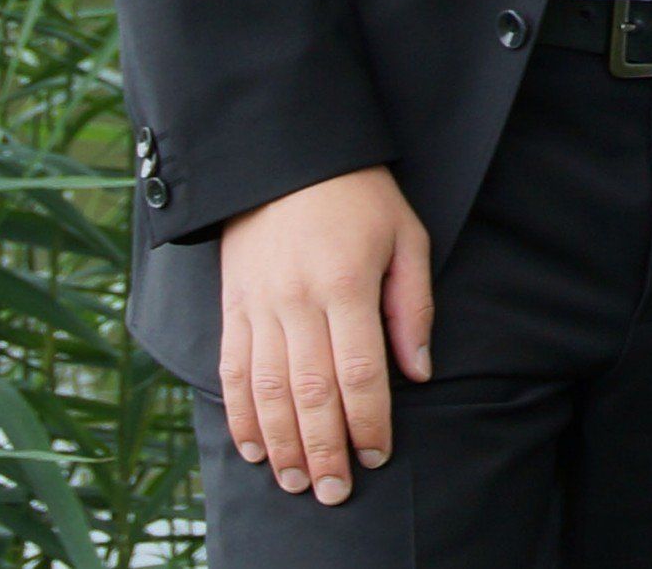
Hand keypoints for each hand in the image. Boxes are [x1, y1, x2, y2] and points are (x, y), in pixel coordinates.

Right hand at [216, 166, 433, 502]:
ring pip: (267, 393)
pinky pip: (232, 373)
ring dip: (282, 446)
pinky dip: (241, 417)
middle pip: (310, 394)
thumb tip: (419, 373)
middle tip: (338, 492)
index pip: (359, 372)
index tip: (379, 454)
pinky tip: (253, 449)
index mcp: (347, 284)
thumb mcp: (406, 236)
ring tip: (298, 482)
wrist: (285, 159)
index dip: (370, 420)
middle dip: (325, 449)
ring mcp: (258, 308)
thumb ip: (412, 306)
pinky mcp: (231, 309)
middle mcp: (297, 302)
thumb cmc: (360, 197)